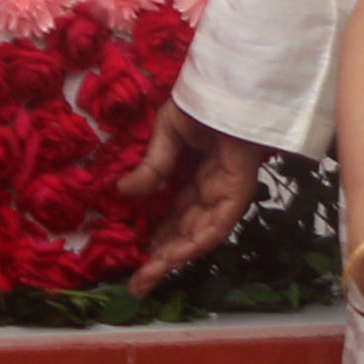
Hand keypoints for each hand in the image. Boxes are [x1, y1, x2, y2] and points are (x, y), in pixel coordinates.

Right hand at [117, 103, 269, 292]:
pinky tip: (173, 256)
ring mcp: (226, 192)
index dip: (155, 239)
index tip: (135, 260)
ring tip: (148, 278)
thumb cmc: (204, 98)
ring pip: (200, 235)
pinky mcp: (239, 190)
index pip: (175, 216)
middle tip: (137, 283)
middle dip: (162, 259)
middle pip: (186, 232)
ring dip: (174, 258)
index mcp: (197, 175)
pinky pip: (218, 224)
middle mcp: (212, 190)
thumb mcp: (167, 131)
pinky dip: (196, 242)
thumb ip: (153, 165)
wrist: (234, 80)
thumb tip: (124, 192)